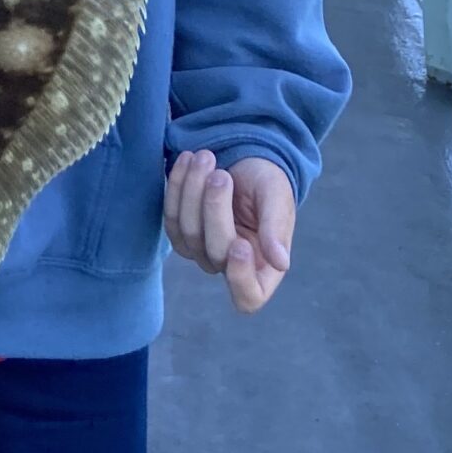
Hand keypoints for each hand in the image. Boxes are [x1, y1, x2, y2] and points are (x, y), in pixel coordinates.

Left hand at [164, 151, 295, 313]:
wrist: (247, 161)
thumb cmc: (268, 184)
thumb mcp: (278, 198)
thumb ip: (277, 229)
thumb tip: (281, 263)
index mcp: (263, 268)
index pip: (249, 296)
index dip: (240, 278)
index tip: (239, 243)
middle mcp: (230, 266)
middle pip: (214, 252)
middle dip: (215, 208)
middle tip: (221, 174)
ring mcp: (202, 252)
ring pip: (188, 232)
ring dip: (192, 191)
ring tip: (204, 157)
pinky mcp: (181, 233)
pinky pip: (170, 217)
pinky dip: (176, 187)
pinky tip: (186, 161)